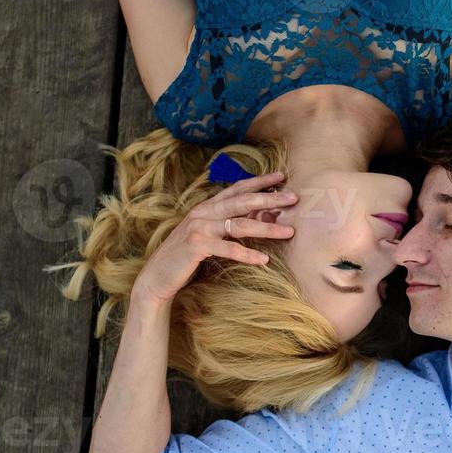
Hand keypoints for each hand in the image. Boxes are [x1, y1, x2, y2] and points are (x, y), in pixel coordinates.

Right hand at [130, 171, 296, 307]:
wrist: (158, 276)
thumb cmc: (186, 256)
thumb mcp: (207, 234)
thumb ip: (225, 224)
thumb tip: (257, 219)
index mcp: (207, 207)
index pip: (237, 189)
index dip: (260, 181)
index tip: (282, 176)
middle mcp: (203, 212)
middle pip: (243, 202)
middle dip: (270, 199)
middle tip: (294, 197)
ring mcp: (199, 228)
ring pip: (240, 225)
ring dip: (267, 228)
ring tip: (289, 232)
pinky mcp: (197, 246)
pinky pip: (228, 249)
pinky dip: (248, 255)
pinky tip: (264, 260)